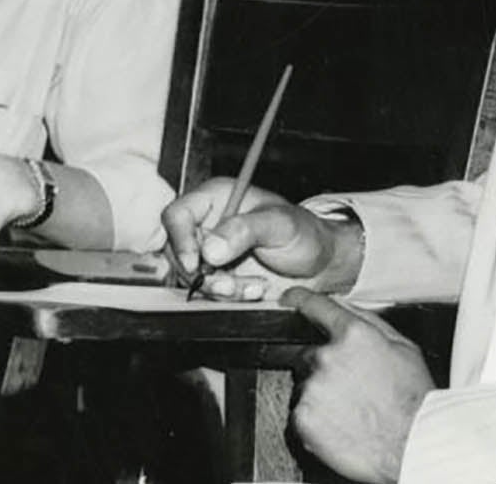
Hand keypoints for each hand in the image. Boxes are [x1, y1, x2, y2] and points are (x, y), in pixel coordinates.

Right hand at [160, 177, 357, 299]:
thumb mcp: (280, 224)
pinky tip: (254, 290)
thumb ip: (245, 230)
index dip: (180, 239)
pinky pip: (207, 292)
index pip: (177, 214)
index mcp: (216, 198)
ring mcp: (210, 252)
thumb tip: (210, 249)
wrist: (319, 263)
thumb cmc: (304, 233)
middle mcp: (207, 224)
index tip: (195, 263)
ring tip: (253, 287)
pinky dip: (228, 297)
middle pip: (177, 251)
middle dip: (203, 274)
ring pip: (190, 276)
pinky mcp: (218, 276)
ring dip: (219, 289)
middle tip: (229, 285)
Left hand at [283, 286, 431, 483]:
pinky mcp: (302, 418)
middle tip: (351, 389)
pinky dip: (316, 419)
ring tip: (351, 411)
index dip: (299, 300)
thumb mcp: (405, 348)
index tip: (288, 299)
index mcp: (353, 336)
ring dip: (321, 395)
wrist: (412, 446)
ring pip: (305, 385)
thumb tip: (346, 308)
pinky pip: (301, 412)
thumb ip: (370, 322)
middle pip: (309, 354)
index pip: (316, 306)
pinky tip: (342, 425)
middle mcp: (327, 357)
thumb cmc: (414, 401)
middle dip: (325, 368)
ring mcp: (312, 388)